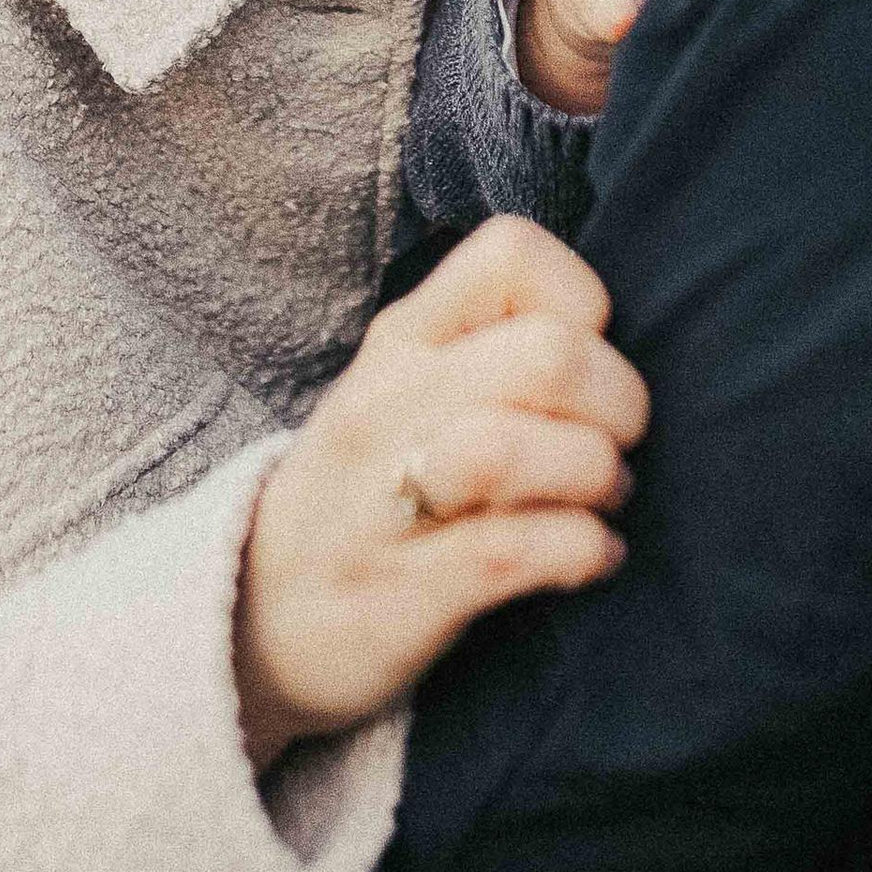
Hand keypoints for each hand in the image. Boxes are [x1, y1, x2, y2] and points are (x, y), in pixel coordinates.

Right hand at [232, 218, 648, 764]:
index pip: (512, 252)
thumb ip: (493, 348)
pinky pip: (516, 552)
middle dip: (618, 400)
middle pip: (546, 355)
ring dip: (597, 475)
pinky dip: (583, 552)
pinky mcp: (404, 592)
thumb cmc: (367, 492)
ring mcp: (386, 500)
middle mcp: (388, 403)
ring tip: (605, 499)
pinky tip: (596, 558)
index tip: (587, 357)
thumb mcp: (407, 391)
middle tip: (618, 442)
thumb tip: (616, 339)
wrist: (253, 619)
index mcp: (402, 339)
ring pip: (515, 448)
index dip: (582, 299)